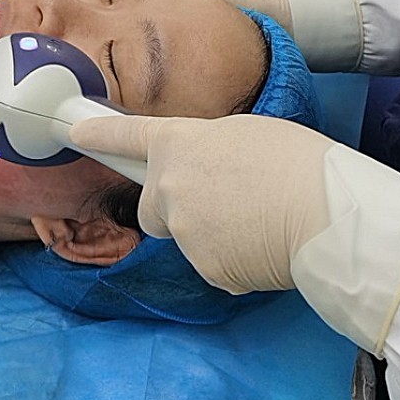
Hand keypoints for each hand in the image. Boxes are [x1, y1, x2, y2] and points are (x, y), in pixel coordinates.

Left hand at [72, 112, 399, 354]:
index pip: (126, 136)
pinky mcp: (205, 267)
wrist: (327, 215)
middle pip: (151, 205)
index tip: (73, 132)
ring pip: (187, 236)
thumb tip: (205, 168)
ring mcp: (184, 230)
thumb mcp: (247, 134)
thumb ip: (209, 149)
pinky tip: (263, 246)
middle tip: (218, 204)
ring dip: (212, 233)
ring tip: (259, 221)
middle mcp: (169, 185)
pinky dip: (233, 259)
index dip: (97, 134)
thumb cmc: (299, 163)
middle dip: (172, 208)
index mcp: (181, 142)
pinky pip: (212, 264)